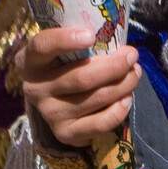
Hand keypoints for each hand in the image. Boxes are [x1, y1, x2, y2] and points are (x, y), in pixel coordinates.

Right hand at [19, 28, 139, 148]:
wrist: (58, 102)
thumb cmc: (69, 65)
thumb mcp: (67, 49)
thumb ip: (85, 41)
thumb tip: (121, 44)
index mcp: (32, 61)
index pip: (42, 46)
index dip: (65, 40)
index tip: (91, 35)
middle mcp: (35, 89)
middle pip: (81, 78)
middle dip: (115, 65)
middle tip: (132, 55)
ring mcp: (49, 113)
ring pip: (96, 98)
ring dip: (124, 84)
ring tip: (135, 72)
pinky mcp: (64, 133)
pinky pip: (99, 123)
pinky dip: (120, 109)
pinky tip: (127, 98)